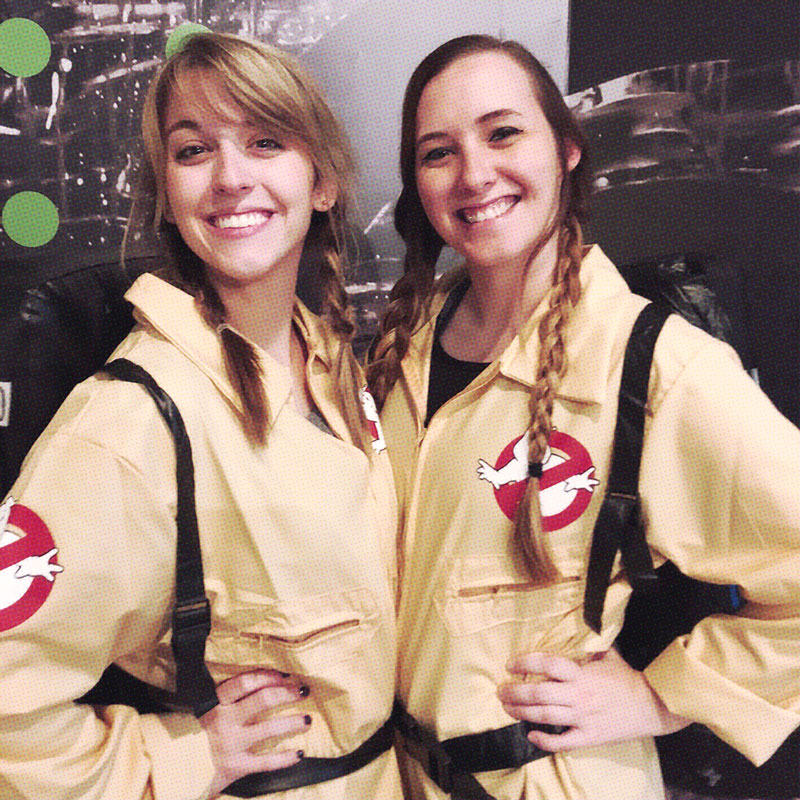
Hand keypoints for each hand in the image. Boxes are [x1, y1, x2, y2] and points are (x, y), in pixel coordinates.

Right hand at [200, 669, 310, 796]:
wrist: (183, 766)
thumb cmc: (206, 731)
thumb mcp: (214, 707)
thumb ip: (235, 693)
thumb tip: (272, 675)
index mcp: (218, 702)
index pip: (244, 682)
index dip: (268, 676)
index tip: (286, 674)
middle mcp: (224, 721)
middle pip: (261, 700)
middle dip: (286, 693)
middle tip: (303, 691)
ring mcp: (230, 744)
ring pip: (268, 729)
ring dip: (292, 722)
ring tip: (308, 720)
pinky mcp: (235, 766)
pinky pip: (265, 762)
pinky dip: (284, 758)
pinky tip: (299, 754)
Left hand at [497, 648, 689, 750]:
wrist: (652, 706)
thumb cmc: (627, 679)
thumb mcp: (608, 655)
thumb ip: (589, 644)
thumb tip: (578, 624)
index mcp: (582, 673)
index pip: (548, 664)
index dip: (526, 662)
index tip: (510, 664)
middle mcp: (579, 695)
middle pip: (539, 693)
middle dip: (515, 692)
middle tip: (500, 690)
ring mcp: (584, 718)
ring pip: (545, 716)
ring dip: (522, 713)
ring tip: (507, 709)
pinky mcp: (590, 737)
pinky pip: (563, 742)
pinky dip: (544, 740)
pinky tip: (531, 735)